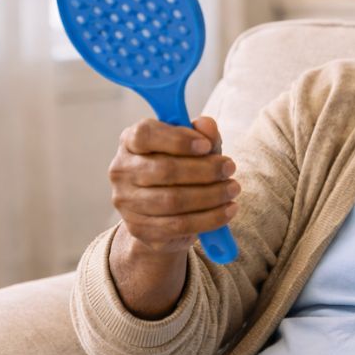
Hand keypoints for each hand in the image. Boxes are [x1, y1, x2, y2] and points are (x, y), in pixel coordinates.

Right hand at [109, 116, 239, 255]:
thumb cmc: (178, 169)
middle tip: (230, 167)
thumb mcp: (191, 147)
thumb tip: (208, 125)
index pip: (145, 134)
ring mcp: (126, 203)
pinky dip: (209, 218)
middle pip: (164, 170)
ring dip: (211, 195)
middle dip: (204, 169)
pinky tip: (228, 210)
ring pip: (173, 201)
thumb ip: (201, 134)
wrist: (161, 214)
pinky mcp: (140, 229)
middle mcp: (121, 171)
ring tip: (233, 189)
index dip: (178, 140)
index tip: (207, 145)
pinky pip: (179, 225)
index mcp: (130, 142)